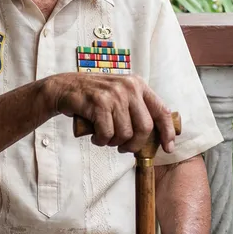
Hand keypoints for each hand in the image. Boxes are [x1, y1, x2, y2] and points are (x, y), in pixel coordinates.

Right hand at [46, 73, 175, 153]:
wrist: (64, 88)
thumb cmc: (94, 97)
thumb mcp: (120, 95)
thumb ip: (136, 109)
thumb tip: (157, 135)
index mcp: (137, 85)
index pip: (161, 110)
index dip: (167, 132)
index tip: (168, 147)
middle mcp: (128, 87)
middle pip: (145, 127)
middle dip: (135, 144)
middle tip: (124, 148)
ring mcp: (114, 94)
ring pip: (125, 133)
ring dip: (114, 142)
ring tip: (105, 137)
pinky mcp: (98, 102)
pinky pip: (107, 134)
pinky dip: (101, 141)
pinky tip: (95, 136)